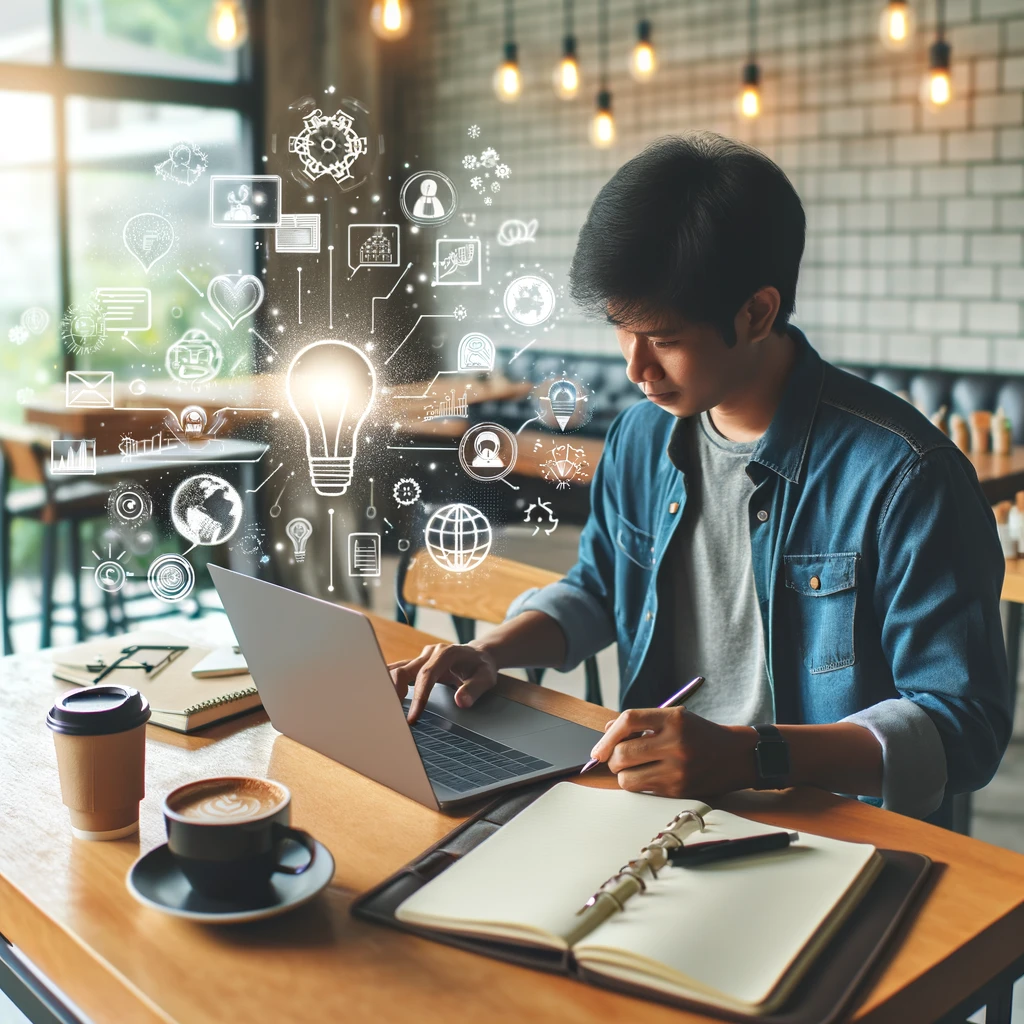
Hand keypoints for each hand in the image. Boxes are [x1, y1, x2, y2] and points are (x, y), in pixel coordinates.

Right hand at [388, 642, 498, 723]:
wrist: (479, 656)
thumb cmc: (482, 667)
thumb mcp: (486, 678)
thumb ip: (474, 689)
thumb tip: (460, 702)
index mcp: (446, 654)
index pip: (427, 675)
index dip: (418, 697)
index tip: (412, 718)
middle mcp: (430, 653)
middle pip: (404, 671)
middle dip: (394, 693)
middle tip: (390, 718)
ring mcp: (420, 658)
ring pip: (395, 671)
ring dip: (387, 689)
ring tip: (382, 711)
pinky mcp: (415, 665)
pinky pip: (397, 673)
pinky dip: (387, 685)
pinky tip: (379, 699)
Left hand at [588, 708, 755, 797]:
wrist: (736, 756)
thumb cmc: (698, 734)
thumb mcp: (674, 717)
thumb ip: (641, 723)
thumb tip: (606, 731)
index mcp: (673, 719)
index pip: (628, 720)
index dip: (608, 735)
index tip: (599, 748)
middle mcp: (675, 743)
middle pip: (623, 753)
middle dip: (612, 758)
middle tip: (617, 758)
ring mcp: (677, 769)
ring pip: (627, 777)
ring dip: (623, 774)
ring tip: (633, 768)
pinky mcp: (678, 790)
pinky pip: (642, 790)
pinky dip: (638, 783)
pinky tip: (648, 775)